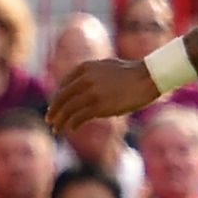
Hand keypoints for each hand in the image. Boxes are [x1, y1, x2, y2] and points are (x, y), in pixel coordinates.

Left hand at [47, 57, 161, 134]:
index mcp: (85, 68)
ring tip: (57, 129)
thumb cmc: (132, 73)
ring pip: (68, 109)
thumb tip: (84, 85)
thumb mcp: (107, 67)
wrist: (148, 77)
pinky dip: (72, 124)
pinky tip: (71, 129)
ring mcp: (91, 92)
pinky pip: (79, 117)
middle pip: (62, 97)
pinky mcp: (99, 106)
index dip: (58, 98)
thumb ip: (93, 74)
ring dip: (60, 121)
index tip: (56, 107)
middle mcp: (85, 79)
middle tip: (50, 120)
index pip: (64, 85)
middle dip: (54, 110)